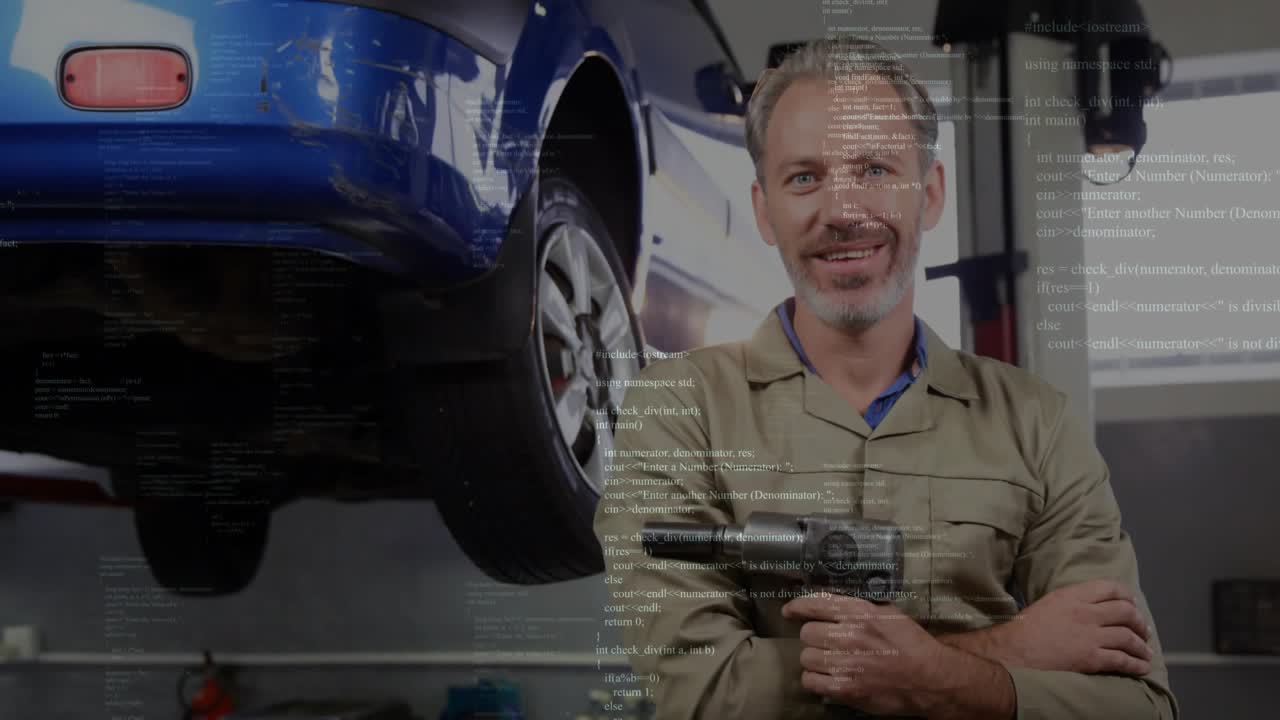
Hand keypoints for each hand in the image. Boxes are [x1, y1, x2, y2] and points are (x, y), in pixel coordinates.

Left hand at [782, 592, 950, 716]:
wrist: (930, 678)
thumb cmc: (911, 644)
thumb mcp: (887, 613)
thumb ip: (858, 608)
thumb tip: (830, 604)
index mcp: (860, 613)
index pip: (815, 604)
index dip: (797, 606)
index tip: (790, 610)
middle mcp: (850, 636)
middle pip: (807, 633)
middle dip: (815, 637)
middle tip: (826, 643)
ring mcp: (846, 664)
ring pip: (806, 657)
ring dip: (815, 659)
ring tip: (830, 661)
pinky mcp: (845, 688)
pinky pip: (810, 680)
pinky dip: (816, 679)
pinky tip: (828, 677)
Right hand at [975, 579, 1152, 674]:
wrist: (1013, 651)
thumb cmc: (1024, 630)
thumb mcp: (1047, 604)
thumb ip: (1070, 602)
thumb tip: (1085, 606)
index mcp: (1072, 596)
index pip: (1109, 588)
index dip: (1127, 596)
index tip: (1132, 604)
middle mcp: (1085, 613)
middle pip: (1125, 611)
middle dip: (1139, 621)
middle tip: (1143, 629)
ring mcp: (1089, 635)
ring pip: (1128, 637)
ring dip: (1141, 646)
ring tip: (1145, 652)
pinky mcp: (1091, 658)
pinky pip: (1122, 660)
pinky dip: (1135, 664)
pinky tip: (1140, 667)